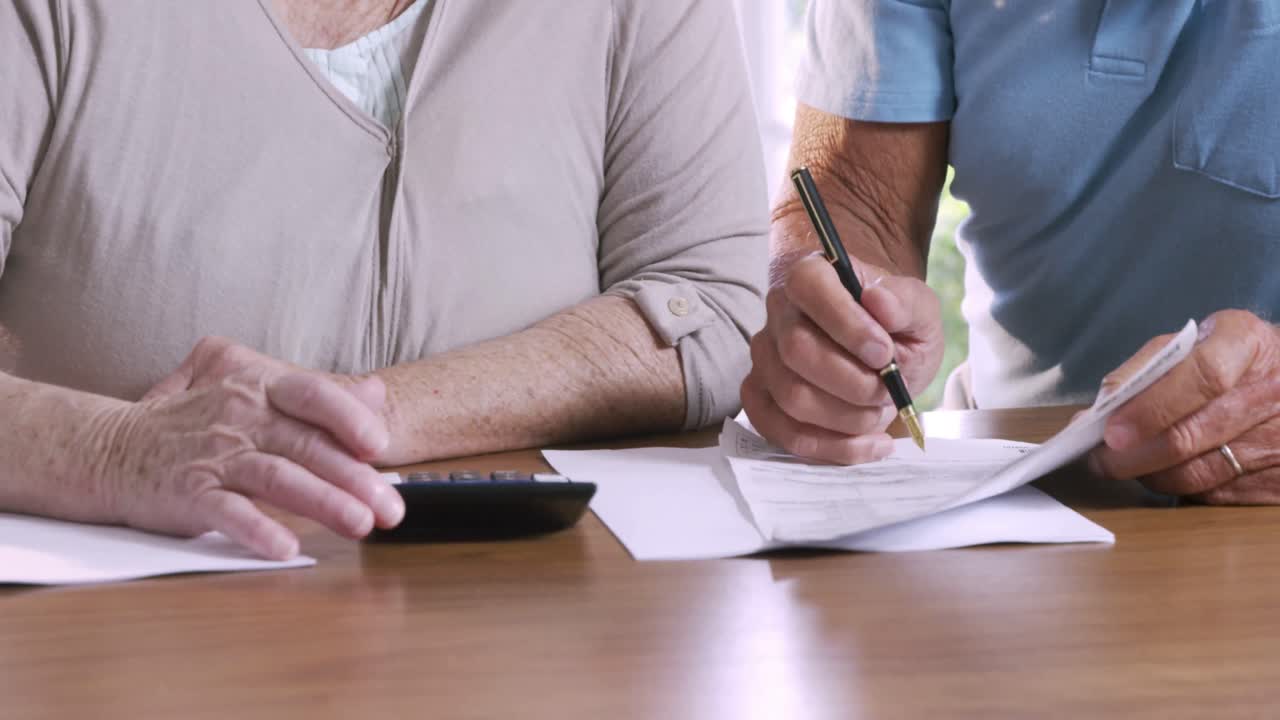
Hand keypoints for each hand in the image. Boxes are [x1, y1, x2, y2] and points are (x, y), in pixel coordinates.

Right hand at [104, 338, 403, 558]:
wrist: (111, 449)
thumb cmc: (199, 422)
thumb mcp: (256, 394)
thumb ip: (317, 397)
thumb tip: (376, 392)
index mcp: (260, 386)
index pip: (313, 394)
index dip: (350, 417)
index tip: (382, 445)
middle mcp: (240, 416)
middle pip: (306, 445)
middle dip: (355, 478)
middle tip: (393, 508)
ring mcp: (214, 455)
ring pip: (277, 477)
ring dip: (323, 503)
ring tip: (361, 526)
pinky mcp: (188, 493)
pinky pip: (227, 512)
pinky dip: (257, 529)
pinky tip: (286, 549)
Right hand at [740, 252, 943, 463]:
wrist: (885, 358)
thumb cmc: (897, 329)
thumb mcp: (919, 310)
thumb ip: (905, 302)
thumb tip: (879, 301)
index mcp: (811, 275)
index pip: (809, 287)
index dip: (846, 324)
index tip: (885, 353)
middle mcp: (778, 313)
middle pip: (796, 351)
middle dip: (853, 382)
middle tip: (889, 391)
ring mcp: (764, 359)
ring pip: (792, 397)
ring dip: (848, 417)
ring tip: (880, 412)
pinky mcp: (762, 399)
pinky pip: (783, 432)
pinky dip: (832, 448)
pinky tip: (869, 444)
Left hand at [1088, 310, 1279, 503]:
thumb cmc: (1230, 359)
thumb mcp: (1196, 342)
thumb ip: (1146, 369)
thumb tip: (1099, 409)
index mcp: (1246, 342)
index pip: (1201, 376)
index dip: (1151, 408)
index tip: (1112, 431)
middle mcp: (1273, 390)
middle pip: (1192, 434)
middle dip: (1132, 454)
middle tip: (1099, 459)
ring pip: (1197, 473)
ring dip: (1148, 475)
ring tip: (1122, 466)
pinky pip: (1215, 494)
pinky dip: (1179, 487)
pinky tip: (1163, 473)